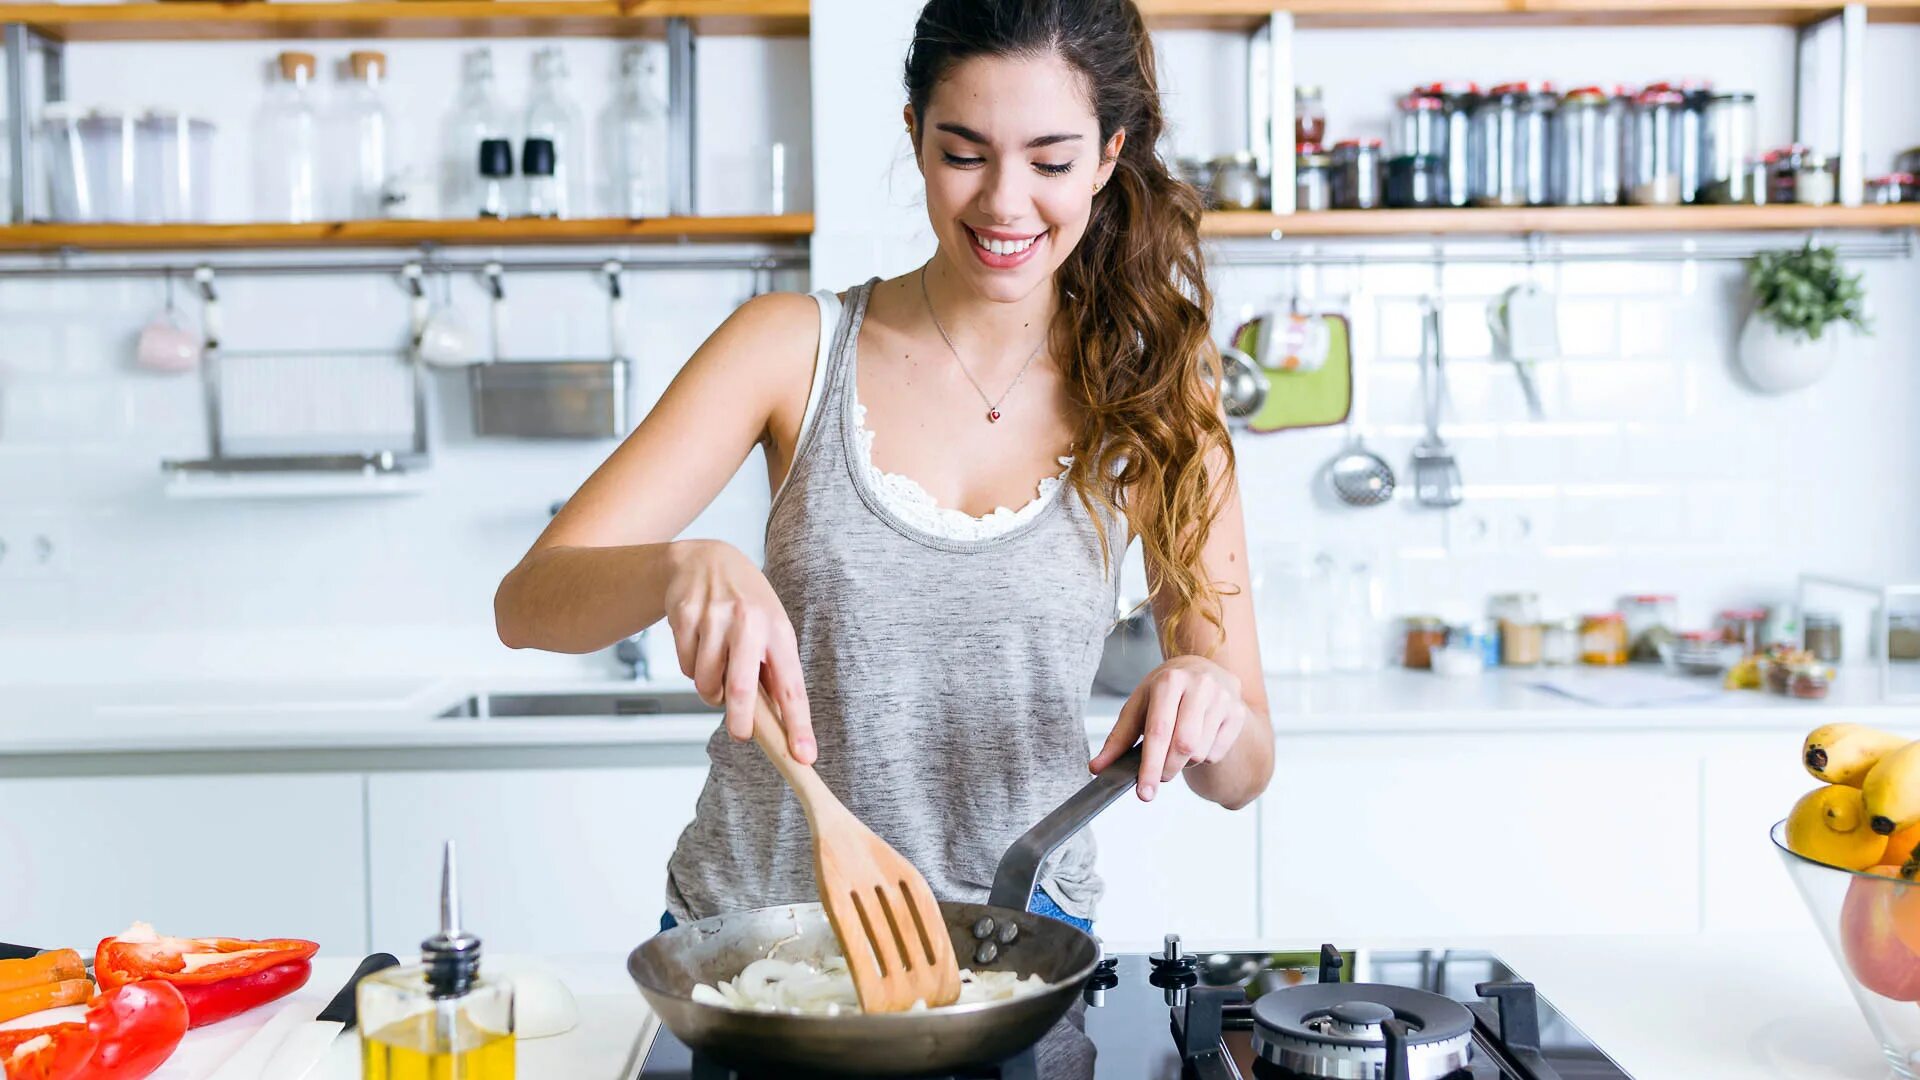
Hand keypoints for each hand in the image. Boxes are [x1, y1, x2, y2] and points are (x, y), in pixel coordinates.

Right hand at [663, 540, 815, 763]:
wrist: (706, 559)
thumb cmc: (745, 602)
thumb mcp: (771, 627)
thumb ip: (773, 670)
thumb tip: (778, 723)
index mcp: (778, 630)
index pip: (791, 686)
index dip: (798, 724)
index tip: (803, 755)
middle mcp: (748, 621)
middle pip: (741, 689)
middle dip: (740, 722)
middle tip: (741, 734)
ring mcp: (713, 617)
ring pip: (706, 682)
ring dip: (711, 691)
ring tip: (718, 671)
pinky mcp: (684, 616)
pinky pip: (686, 667)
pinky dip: (692, 670)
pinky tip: (700, 647)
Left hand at [1090, 655, 1246, 801]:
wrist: (1201, 670)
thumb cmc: (1165, 691)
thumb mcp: (1138, 705)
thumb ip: (1118, 738)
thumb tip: (1097, 767)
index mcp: (1169, 681)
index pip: (1158, 731)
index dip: (1149, 766)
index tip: (1144, 792)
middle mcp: (1200, 685)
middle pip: (1183, 746)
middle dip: (1166, 769)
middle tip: (1158, 773)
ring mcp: (1223, 698)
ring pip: (1200, 752)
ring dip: (1183, 762)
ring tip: (1177, 745)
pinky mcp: (1238, 712)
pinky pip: (1216, 753)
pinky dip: (1202, 757)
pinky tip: (1198, 739)